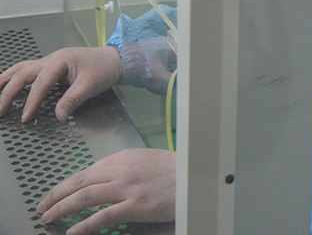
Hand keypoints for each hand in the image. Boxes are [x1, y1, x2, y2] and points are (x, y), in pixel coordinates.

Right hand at [0, 46, 121, 121]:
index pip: (40, 83)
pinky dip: (13, 78)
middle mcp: (50, 59)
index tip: (26, 119)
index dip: (31, 102)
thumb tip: (58, 116)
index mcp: (60, 61)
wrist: (114, 59)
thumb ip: (73, 100)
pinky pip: (26, 70)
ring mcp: (49, 61)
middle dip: (8, 93)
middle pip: (22, 74)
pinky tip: (5, 86)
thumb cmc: (103, 70)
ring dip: (4, 82)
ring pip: (20, 69)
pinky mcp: (50, 66)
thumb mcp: (91, 85)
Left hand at [37, 148, 175, 234]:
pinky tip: (72, 232)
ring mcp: (127, 188)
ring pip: (85, 196)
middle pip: (80, 181)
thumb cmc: (174, 170)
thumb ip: (124, 167)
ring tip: (48, 218)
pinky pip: (103, 216)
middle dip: (56, 195)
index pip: (88, 170)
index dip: (68, 184)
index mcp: (123, 158)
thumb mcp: (146, 160)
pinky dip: (84, 225)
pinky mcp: (135, 205)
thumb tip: (103, 178)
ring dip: (62, 208)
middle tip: (42, 207)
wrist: (195, 177)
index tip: (57, 193)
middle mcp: (121, 170)